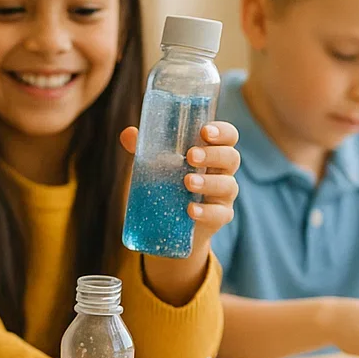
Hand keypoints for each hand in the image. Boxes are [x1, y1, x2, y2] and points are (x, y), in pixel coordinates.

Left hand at [119, 121, 240, 253]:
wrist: (168, 226)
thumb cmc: (167, 185)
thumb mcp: (154, 167)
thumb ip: (143, 150)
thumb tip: (128, 133)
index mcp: (211, 153)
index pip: (228, 137)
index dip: (222, 132)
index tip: (204, 131)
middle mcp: (222, 172)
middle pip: (231, 158)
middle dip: (213, 154)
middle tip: (191, 156)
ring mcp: (223, 196)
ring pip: (228, 185)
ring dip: (209, 182)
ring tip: (188, 181)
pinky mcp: (219, 217)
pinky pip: (219, 214)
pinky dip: (206, 211)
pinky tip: (191, 210)